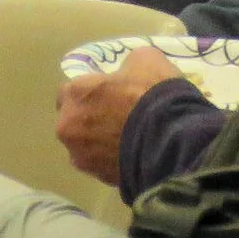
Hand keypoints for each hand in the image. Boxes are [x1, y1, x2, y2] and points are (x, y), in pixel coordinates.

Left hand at [55, 47, 183, 185]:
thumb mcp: (144, 59)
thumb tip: (126, 75)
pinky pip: (100, 165)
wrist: (170, 139)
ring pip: (83, 146)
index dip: (89, 92)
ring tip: (125, 139)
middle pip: (73, 121)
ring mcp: (80, 155)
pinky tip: (131, 154)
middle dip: (89, 118)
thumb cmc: (153, 92)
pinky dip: (110, 160)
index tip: (108, 94)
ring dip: (97, 142)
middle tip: (116, 116)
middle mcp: (68, 125)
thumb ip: (125, 67)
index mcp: (75, 93)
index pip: (69, 92)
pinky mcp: (96, 178)